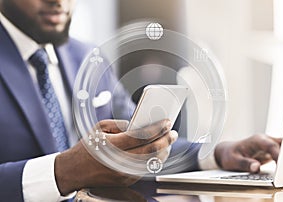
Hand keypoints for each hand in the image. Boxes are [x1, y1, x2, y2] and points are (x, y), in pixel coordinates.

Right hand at [54, 119, 177, 194]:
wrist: (74, 171)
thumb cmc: (87, 147)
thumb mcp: (100, 128)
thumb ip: (121, 123)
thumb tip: (139, 124)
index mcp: (113, 145)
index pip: (142, 135)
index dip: (157, 128)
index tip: (166, 122)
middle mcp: (120, 161)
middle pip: (151, 150)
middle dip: (166, 140)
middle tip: (172, 133)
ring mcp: (124, 173)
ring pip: (151, 162)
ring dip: (163, 151)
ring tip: (168, 142)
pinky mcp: (125, 181)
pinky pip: (145, 170)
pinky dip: (154, 160)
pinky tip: (158, 153)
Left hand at [214, 134, 281, 172]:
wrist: (226, 153)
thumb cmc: (229, 155)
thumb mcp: (233, 161)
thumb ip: (245, 164)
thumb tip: (256, 167)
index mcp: (256, 140)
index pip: (271, 146)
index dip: (279, 154)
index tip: (281, 164)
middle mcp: (264, 141)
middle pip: (281, 145)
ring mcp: (268, 145)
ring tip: (282, 170)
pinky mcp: (270, 152)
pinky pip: (281, 154)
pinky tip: (280, 169)